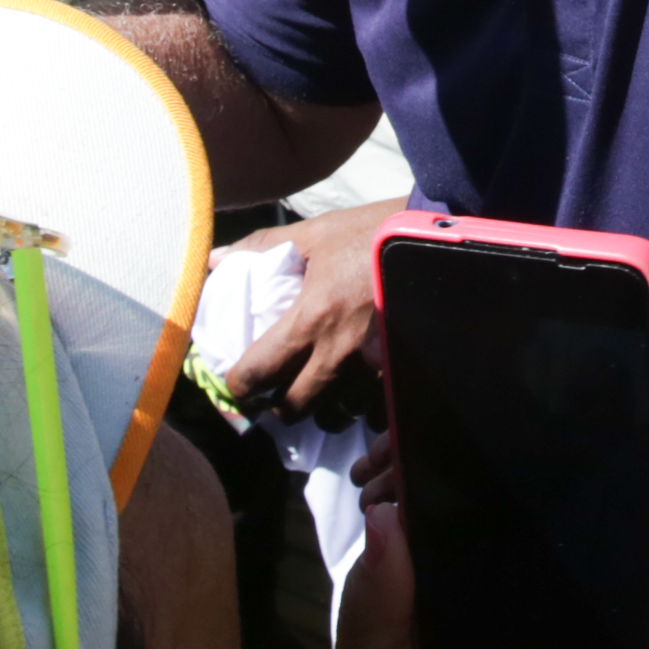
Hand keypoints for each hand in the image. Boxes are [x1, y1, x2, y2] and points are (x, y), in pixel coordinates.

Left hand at [223, 195, 402, 416]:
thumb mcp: (315, 232)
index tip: (235, 382)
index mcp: (310, 319)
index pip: (260, 371)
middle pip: (294, 407)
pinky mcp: (400, 370)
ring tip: (313, 393)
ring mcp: (372, 368)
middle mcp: (338, 353)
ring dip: (318, 409)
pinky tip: (353, 393)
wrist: (433, 236)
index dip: (238, 384)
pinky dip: (359, 408)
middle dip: (276, 406)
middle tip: (272, 392)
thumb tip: (215, 260)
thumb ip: (262, 247)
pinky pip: (373, 411)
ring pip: (334, 415)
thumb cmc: (372, 233)